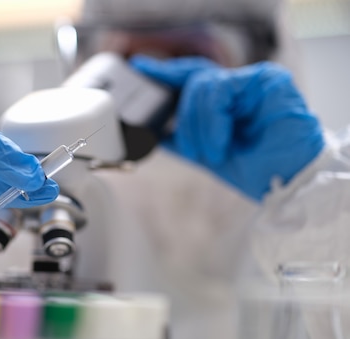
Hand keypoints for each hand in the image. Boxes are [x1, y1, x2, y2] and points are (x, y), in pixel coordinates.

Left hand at [130, 55, 324, 200]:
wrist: (287, 185)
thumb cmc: (255, 170)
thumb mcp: (207, 154)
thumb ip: (182, 139)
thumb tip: (154, 132)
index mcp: (225, 101)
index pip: (190, 77)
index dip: (164, 72)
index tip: (139, 66)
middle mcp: (239, 87)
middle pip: (193, 82)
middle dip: (183, 117)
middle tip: (190, 149)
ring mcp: (253, 80)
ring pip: (202, 87)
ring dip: (198, 126)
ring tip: (212, 153)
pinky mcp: (268, 79)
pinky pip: (222, 89)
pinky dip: (214, 119)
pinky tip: (221, 142)